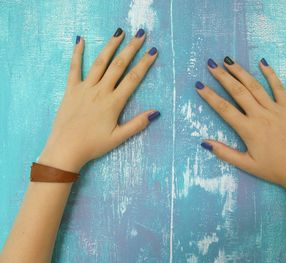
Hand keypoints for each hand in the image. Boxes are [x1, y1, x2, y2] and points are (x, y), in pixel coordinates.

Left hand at [39, 28, 159, 172]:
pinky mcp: (71, 89)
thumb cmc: (93, 145)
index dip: (144, 64)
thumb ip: (137, 124)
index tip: (153, 52)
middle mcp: (100, 91)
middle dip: (131, 49)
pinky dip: (77, 54)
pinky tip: (80, 40)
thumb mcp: (118, 138)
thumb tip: (156, 112)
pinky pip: (74, 69)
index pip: (133, 79)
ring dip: (110, 46)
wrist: (65, 148)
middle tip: (140, 35)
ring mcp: (85, 88)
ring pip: (100, 63)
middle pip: (118, 66)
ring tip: (119, 33)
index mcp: (113, 102)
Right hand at [196, 57, 285, 192]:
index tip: (199, 85)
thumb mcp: (247, 165)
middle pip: (238, 92)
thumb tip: (204, 143)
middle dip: (223, 77)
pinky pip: (279, 88)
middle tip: (211, 65)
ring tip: (229, 61)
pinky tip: (262, 63)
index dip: (210, 96)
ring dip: (241, 72)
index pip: (224, 109)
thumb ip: (225, 153)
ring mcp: (276, 110)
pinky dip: (271, 75)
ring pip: (255, 87)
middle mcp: (260, 115)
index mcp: (248, 130)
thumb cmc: (273, 169)